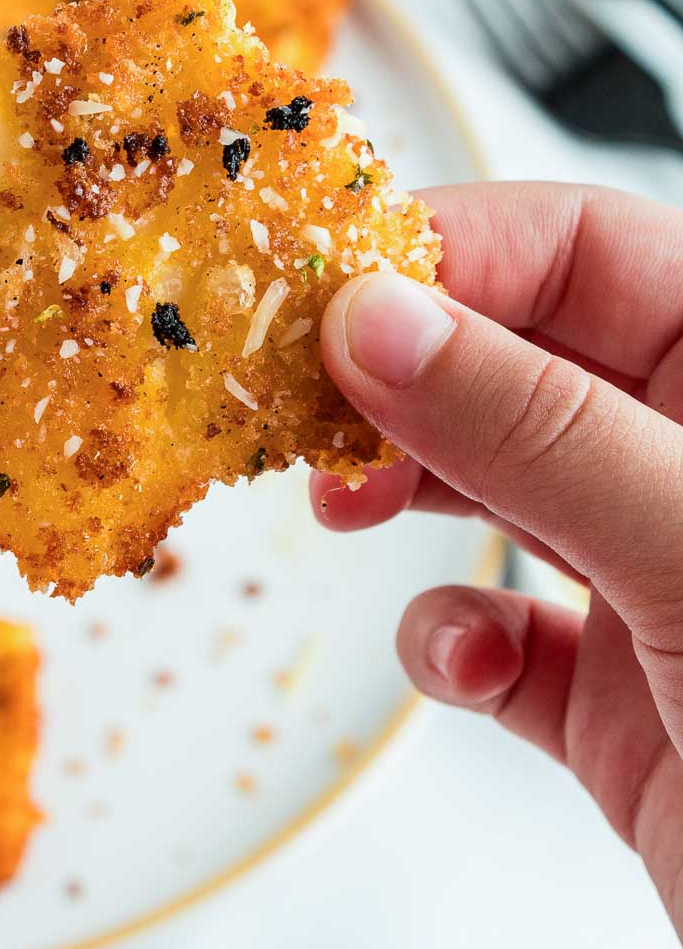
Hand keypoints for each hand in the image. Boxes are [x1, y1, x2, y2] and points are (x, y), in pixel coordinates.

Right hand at [311, 182, 682, 938]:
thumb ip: (532, 428)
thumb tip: (378, 321)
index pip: (585, 250)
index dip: (450, 251)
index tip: (326, 285)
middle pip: (515, 361)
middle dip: (402, 379)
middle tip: (300, 400)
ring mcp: (656, 581)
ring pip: (493, 488)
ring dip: (407, 494)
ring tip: (344, 502)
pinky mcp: (617, 698)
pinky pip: (500, 634)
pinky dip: (457, 646)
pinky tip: (474, 668)